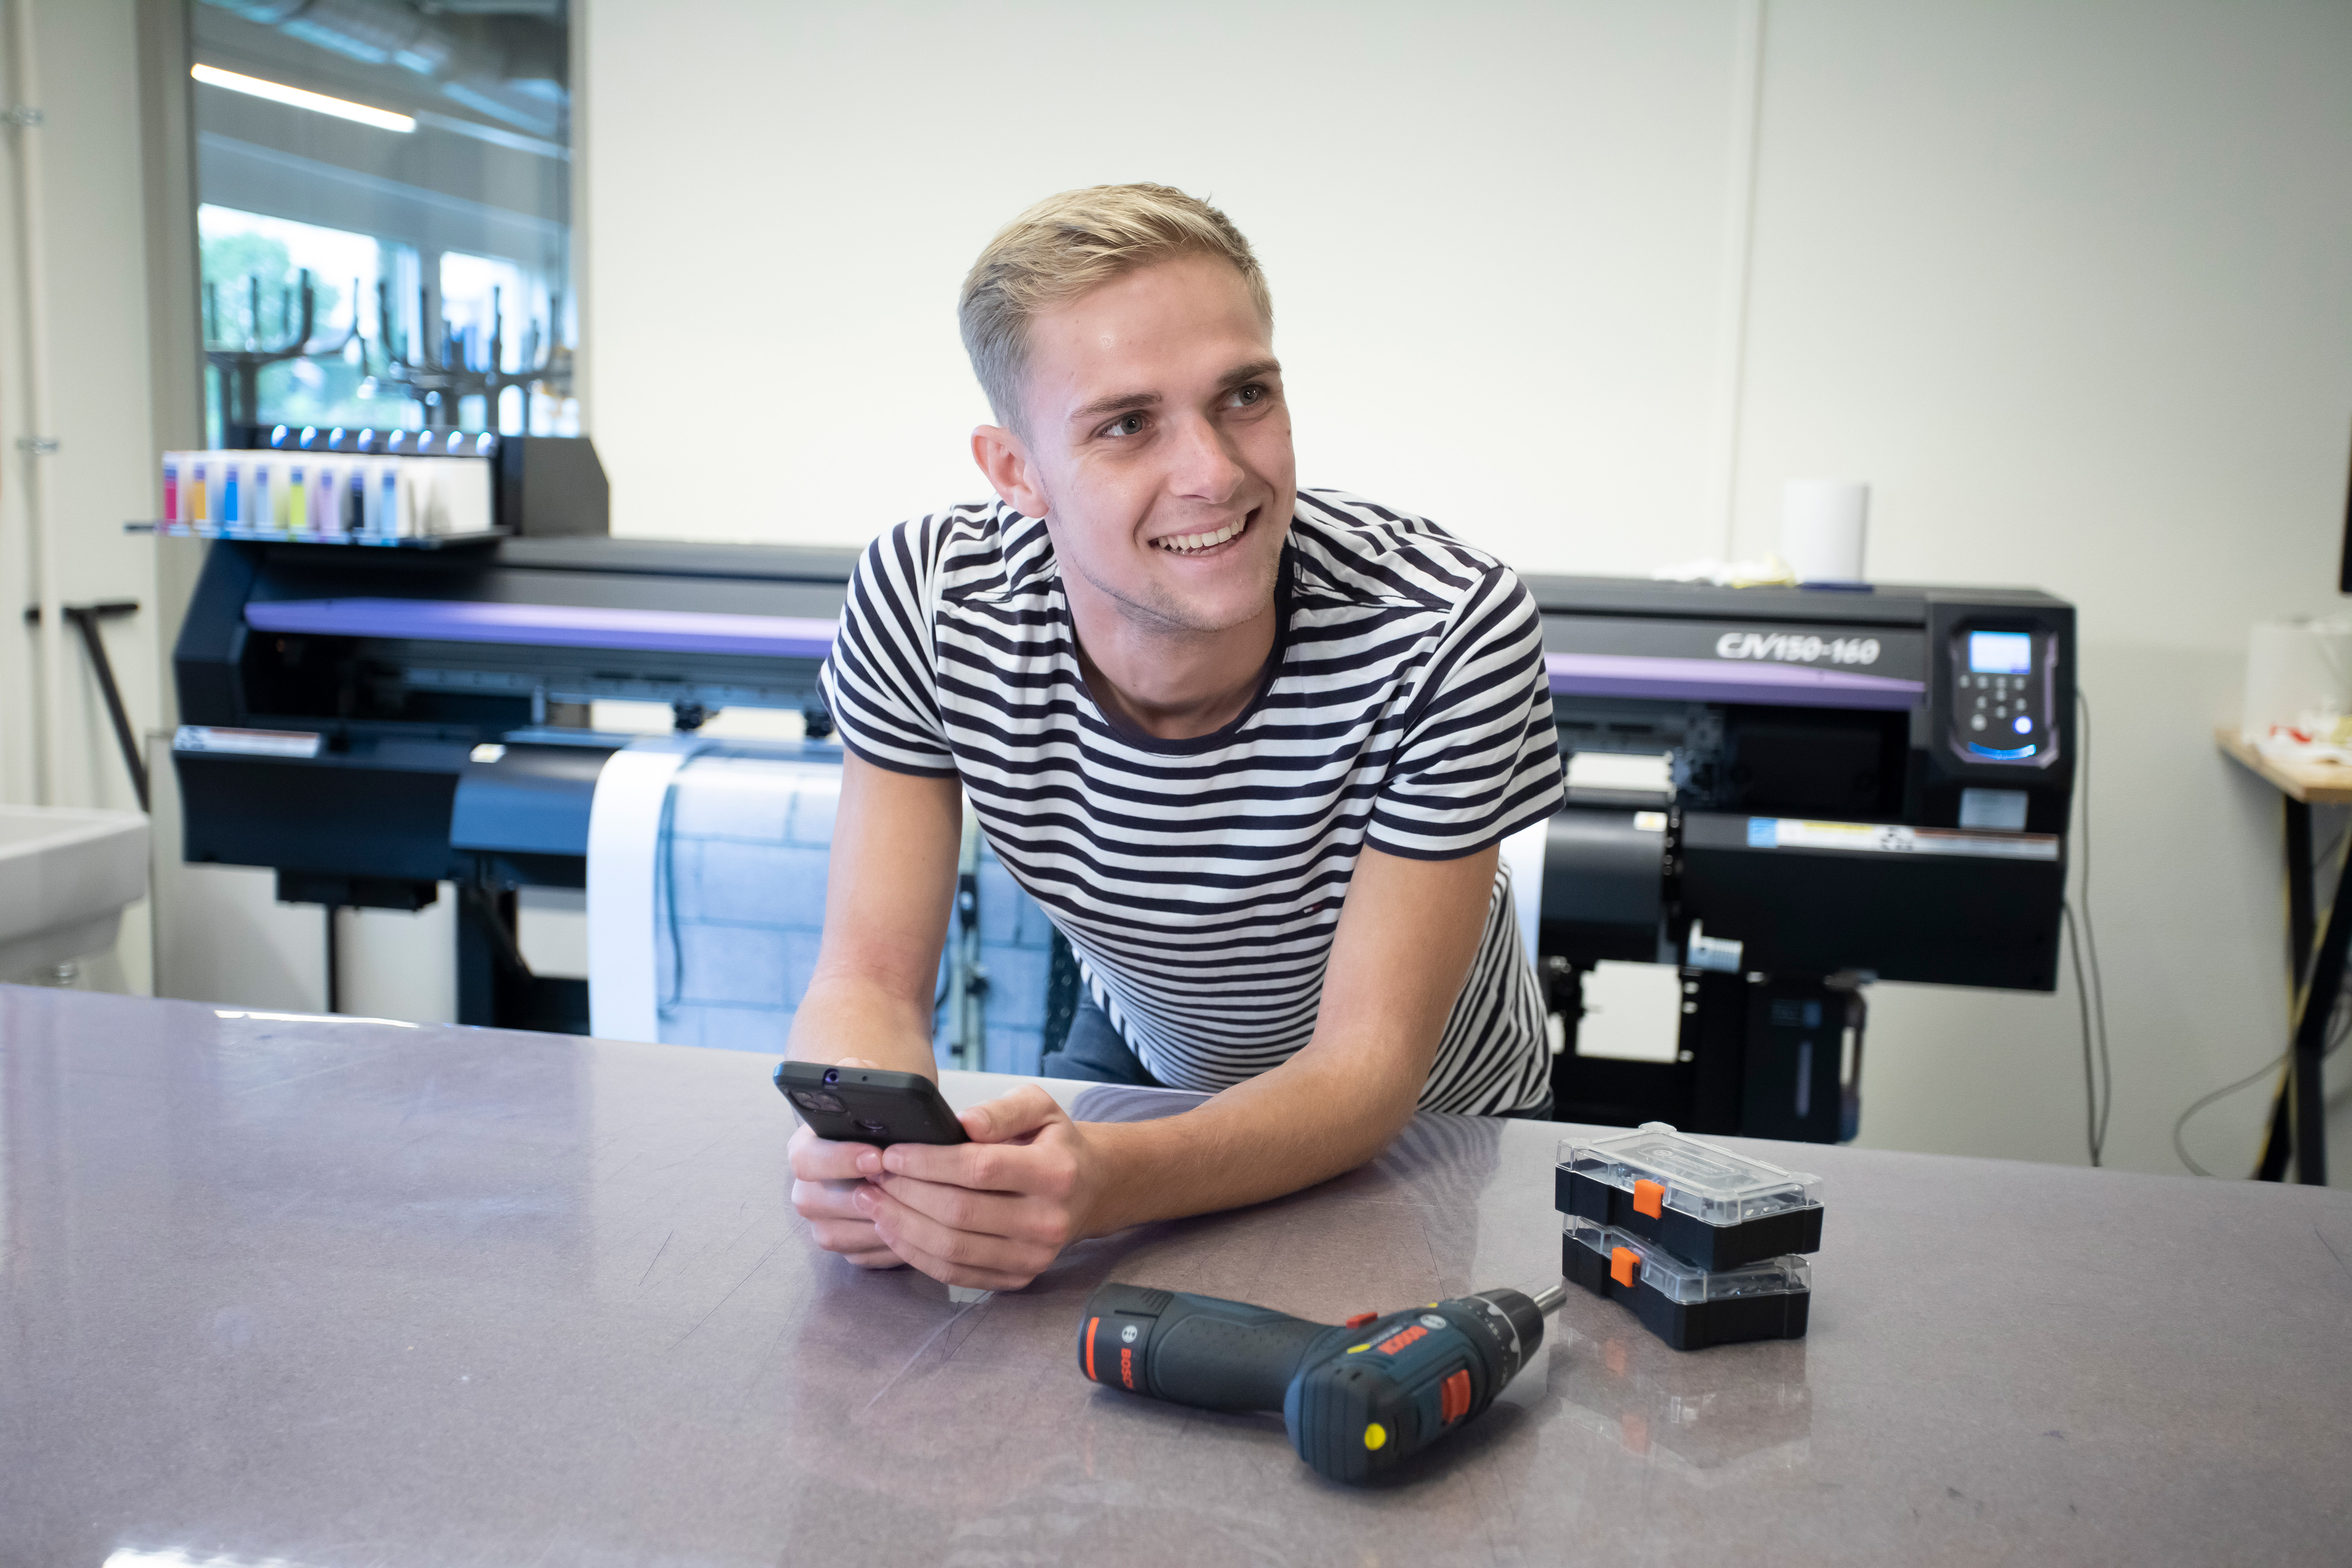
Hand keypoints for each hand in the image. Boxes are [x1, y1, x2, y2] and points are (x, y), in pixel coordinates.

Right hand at [786, 1058, 902, 1269]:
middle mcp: (807, 1190)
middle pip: (820, 1204)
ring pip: (842, 1235)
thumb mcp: (871, 1087)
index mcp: (806, 1149)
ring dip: (881, 1224)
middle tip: (906, 1187)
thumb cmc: (881, 1116)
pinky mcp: (847, 1247)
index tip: (878, 1156)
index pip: (807, 1160)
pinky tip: (919, 1230)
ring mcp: (824, 1222)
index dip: (840, 1160)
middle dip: (866, 1197)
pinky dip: (890, 1248)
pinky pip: (863, 1256)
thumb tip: (853, 1070)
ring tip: (922, 1207)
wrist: (891, 1143)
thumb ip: (860, 1075)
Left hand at [854, 1084, 1096, 1290]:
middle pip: (960, 1213)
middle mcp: (1048, 1221)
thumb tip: (963, 1123)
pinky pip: (956, 1274)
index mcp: (1054, 1172)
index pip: (980, 1169)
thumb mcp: (1038, 1106)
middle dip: (906, 1194)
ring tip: (872, 1203)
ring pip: (952, 1249)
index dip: (928, 1162)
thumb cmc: (1053, 1143)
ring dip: (902, 1226)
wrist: (1089, 1189)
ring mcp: (1034, 1257)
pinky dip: (917, 1254)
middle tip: (872, 1177)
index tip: (891, 1153)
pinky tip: (893, 1230)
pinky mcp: (1017, 1278)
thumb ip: (1001, 1110)